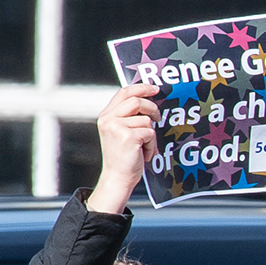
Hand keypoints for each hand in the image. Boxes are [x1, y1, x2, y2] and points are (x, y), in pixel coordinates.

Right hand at [88, 86, 160, 214]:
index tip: (155, 89)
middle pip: (137, 101)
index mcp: (107, 115)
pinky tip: (143, 153)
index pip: (124, 92)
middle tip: (158, 119)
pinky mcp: (127, 136)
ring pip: (146, 120)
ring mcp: (116, 127)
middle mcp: (108, 119)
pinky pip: (150, 133)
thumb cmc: (123, 156)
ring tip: (143, 146)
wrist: (118, 177)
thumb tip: (149, 102)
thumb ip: (129, 116)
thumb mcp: (122, 132)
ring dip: (151, 135)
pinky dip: (151, 144)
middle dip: (152, 108)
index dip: (141, 87)